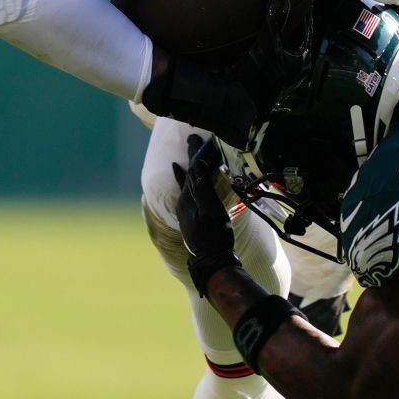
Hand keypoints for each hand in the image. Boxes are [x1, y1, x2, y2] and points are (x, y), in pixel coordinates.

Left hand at [172, 134, 240, 295]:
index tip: (200, 137)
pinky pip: (188, 193)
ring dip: (188, 169)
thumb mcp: (211, 211)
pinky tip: (185, 186)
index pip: (193, 169)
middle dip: (191, 156)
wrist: (210, 261)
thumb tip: (196, 165)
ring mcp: (187, 210)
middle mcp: (185, 201)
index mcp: (189, 197)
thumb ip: (203, 188)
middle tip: (192, 139)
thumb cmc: (214, 237)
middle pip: (188, 173)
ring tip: (183, 160)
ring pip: (187, 183)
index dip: (197, 152)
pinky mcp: (192, 217)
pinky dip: (186, 185)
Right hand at [224, 0, 312, 114]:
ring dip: (286, 52)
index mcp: (301, 61)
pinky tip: (276, 71)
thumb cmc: (257, 72)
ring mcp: (286, 86)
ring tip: (279, 35)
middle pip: (298, 48)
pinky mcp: (272, 95)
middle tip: (291, 16)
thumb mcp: (267, 42)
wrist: (238, 103)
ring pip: (290, 63)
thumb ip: (274, 18)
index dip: (304, 17)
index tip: (305, 3)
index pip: (306, 33)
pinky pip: (278, 79)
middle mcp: (298, 74)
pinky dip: (277, 72)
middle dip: (295, 34)